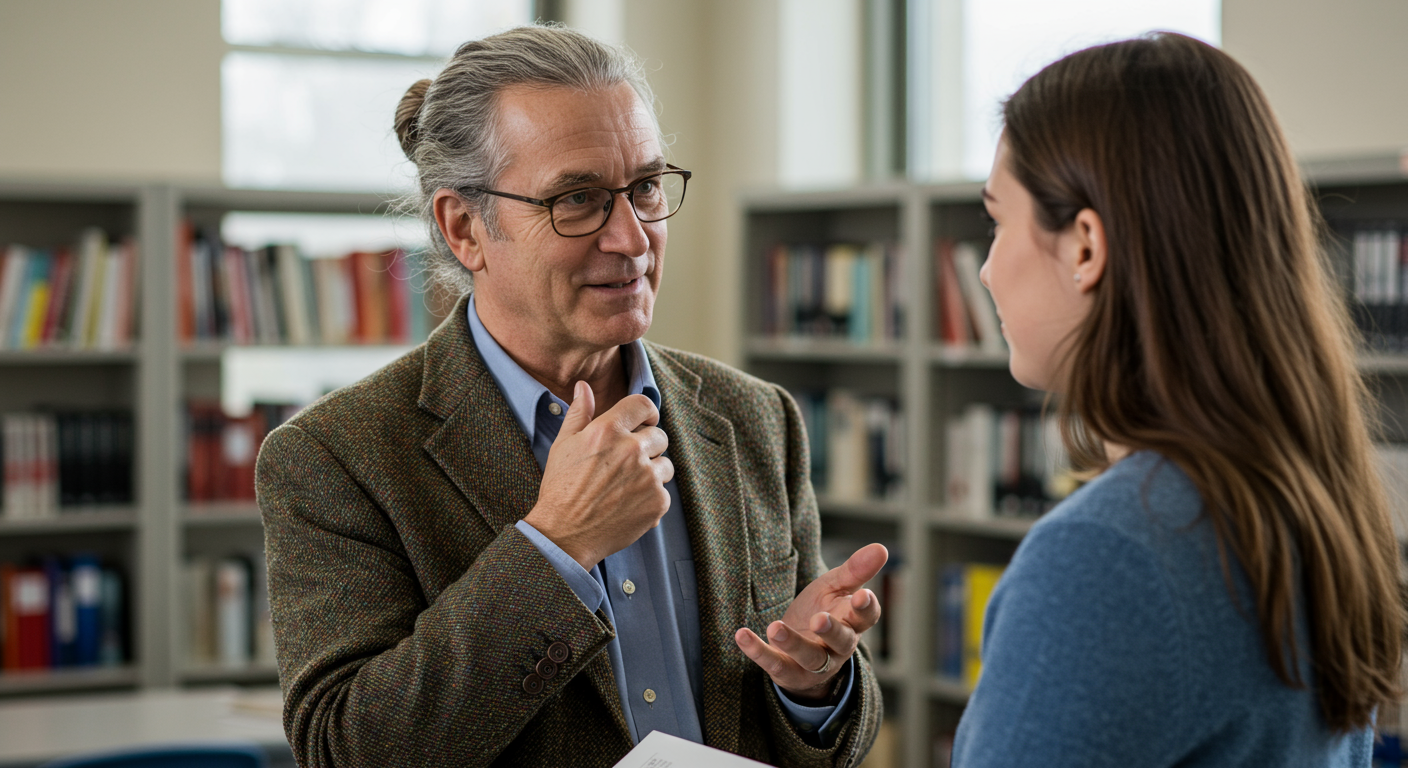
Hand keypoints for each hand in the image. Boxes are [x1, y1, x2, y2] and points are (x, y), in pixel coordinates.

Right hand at [523, 381, 673, 568]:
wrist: (564, 533)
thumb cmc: (560, 487)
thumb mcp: (563, 444)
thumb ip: (580, 413)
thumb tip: (584, 387)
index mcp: (608, 430)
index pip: (644, 404)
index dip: (646, 412)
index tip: (644, 422)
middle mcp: (631, 450)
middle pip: (660, 435)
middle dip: (648, 445)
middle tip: (629, 462)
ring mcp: (647, 477)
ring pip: (665, 464)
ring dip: (652, 472)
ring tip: (628, 486)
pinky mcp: (657, 502)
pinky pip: (664, 491)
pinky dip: (651, 497)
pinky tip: (628, 504)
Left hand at [734, 543, 887, 701]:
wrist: (799, 651)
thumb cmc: (823, 611)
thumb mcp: (835, 588)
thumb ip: (855, 570)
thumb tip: (881, 547)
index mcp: (852, 622)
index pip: (865, 617)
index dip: (865, 608)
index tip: (862, 595)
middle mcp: (837, 647)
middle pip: (841, 642)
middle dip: (832, 631)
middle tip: (819, 619)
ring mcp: (813, 663)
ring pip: (809, 657)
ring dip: (792, 643)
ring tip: (775, 627)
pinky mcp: (788, 672)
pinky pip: (774, 664)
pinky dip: (757, 651)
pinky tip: (742, 635)